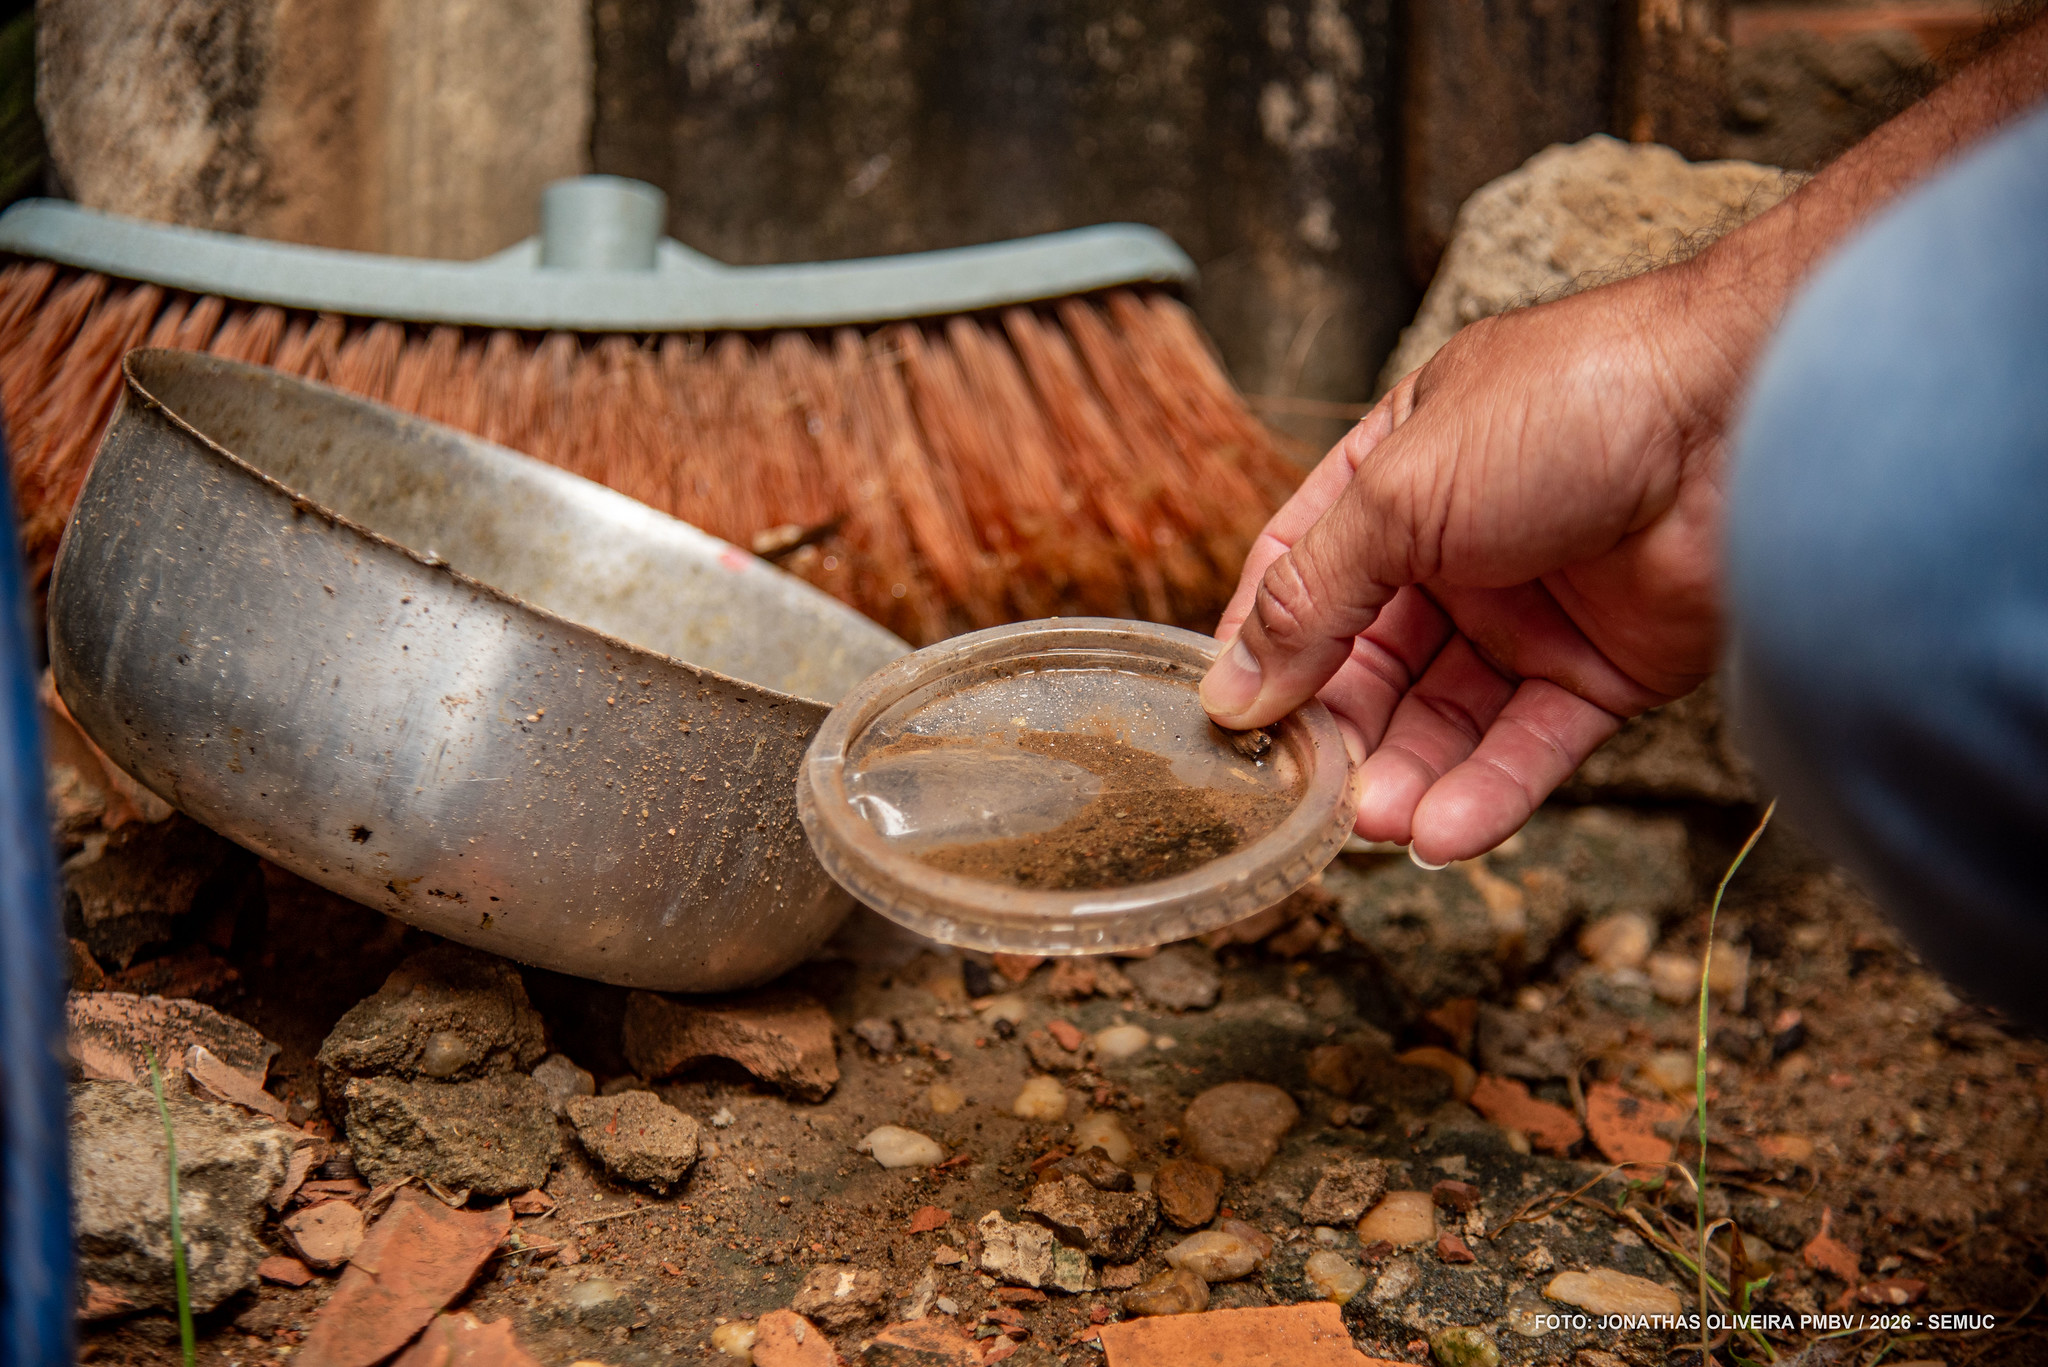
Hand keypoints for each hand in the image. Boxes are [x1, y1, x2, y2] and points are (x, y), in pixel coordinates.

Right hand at [1202, 262, 1747, 862]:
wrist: (1747, 416)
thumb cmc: (1569, 408)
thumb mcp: (1399, 494)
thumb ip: (1311, 593)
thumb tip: (1232, 687)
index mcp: (1399, 477)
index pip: (1304, 572)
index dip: (1261, 647)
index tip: (1224, 720)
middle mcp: (1458, 548)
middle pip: (1370, 662)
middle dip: (1338, 731)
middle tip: (1302, 794)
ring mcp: (1532, 613)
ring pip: (1447, 717)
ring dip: (1406, 775)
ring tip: (1373, 825)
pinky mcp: (1603, 673)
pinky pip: (1530, 747)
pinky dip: (1487, 793)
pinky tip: (1443, 832)